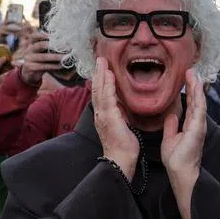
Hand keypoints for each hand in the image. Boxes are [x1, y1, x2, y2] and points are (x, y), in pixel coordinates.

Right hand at [16, 33, 62, 86]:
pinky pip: (43, 66)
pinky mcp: (30, 67)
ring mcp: (28, 58)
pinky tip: (61, 66)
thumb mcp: (42, 52)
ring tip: (65, 57)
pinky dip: (53, 66)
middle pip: (40, 45)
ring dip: (55, 57)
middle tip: (65, 47)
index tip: (54, 35)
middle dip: (53, 45)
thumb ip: (49, 47)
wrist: (30, 73)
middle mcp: (29, 50)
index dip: (43, 35)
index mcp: (32, 44)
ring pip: (43, 57)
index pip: (35, 36)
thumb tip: (66, 44)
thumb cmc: (40, 60)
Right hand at [92, 57, 138, 180]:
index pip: (100, 94)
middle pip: (96, 89)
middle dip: (98, 73)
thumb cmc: (123, 145)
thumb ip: (119, 114)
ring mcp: (103, 116)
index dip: (100, 80)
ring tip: (102, 62)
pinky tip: (109, 76)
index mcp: (103, 115)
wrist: (121, 160)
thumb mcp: (121, 125)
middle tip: (100, 58)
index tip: (102, 67)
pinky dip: (107, 86)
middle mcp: (100, 114)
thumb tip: (120, 106)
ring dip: (101, 75)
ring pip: (100, 91)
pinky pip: (108, 99)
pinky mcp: (109, 119)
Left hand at [161, 70, 205, 184]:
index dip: (188, 91)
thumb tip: (171, 114)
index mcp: (190, 125)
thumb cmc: (176, 159)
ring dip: (196, 87)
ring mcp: (198, 125)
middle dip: (194, 85)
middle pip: (196, 100)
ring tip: (193, 74)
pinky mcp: (197, 128)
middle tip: (191, 70)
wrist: (180, 172)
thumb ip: (172, 125)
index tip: (185, 78)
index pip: (190, 104)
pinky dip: (197, 97)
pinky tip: (196, 87)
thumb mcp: (170, 138)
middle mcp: (196, 123)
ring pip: (199, 102)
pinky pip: (198, 109)